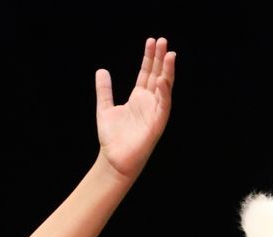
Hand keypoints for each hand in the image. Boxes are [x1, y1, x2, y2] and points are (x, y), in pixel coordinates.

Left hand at [97, 37, 173, 179]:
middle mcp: (150, 103)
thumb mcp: (105, 107)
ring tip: (170, 54)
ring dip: (168, 71)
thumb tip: (102, 70)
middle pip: (158, 75)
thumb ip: (105, 89)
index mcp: (139, 98)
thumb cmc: (112, 137)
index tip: (151, 41)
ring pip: (165, 88)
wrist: (113, 160)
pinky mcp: (157, 124)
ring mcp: (155, 113)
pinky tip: (162, 79)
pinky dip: (164, 93)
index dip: (149, 57)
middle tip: (163, 40)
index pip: (147, 73)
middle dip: (161, 58)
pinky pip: (163, 106)